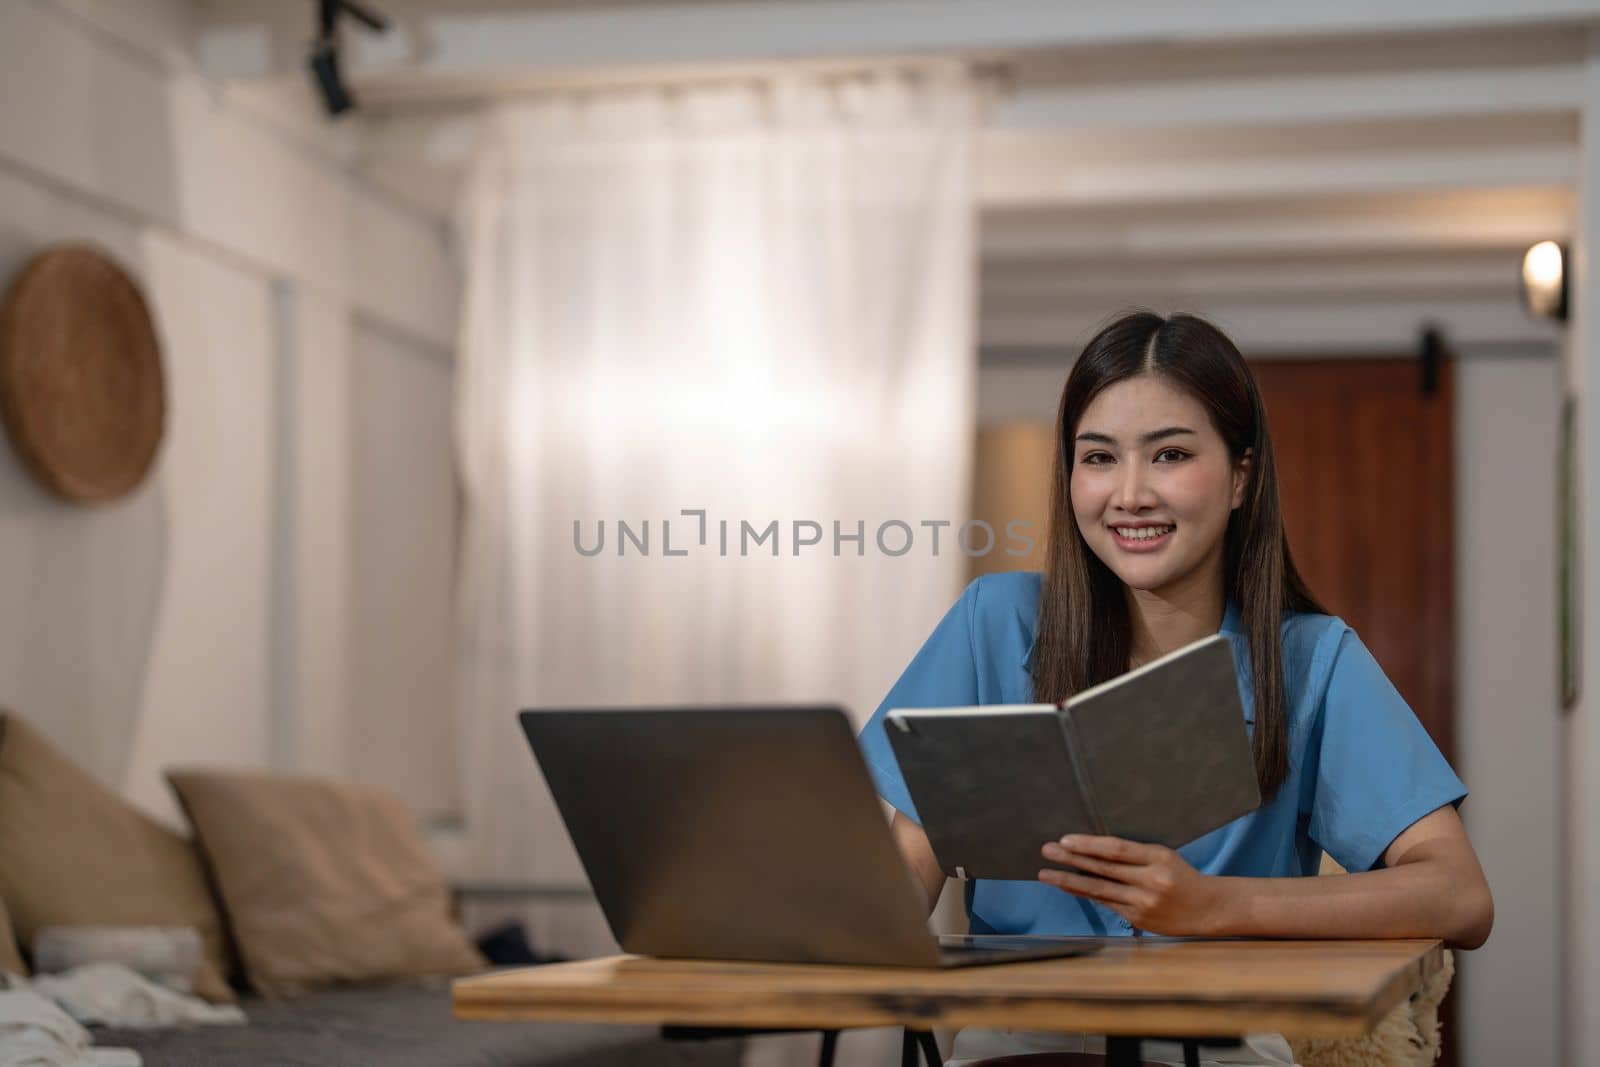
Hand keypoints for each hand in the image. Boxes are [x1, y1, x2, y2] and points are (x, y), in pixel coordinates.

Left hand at [1039, 835, 1230, 935]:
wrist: (1207, 908)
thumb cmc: (1180, 876)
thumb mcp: (1163, 856)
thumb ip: (1132, 855)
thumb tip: (1091, 849)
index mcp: (1158, 857)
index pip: (1116, 849)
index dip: (1089, 844)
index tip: (1065, 840)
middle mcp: (1150, 881)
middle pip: (1103, 868)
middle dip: (1071, 859)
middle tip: (1046, 851)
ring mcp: (1144, 903)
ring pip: (1100, 890)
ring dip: (1069, 881)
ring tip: (1046, 874)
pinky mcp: (1138, 919)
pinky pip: (1107, 903)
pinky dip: (1086, 894)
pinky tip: (1068, 887)